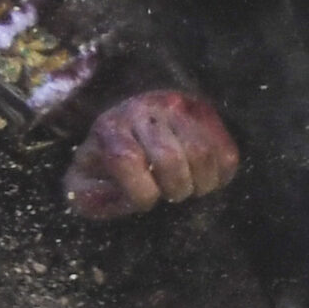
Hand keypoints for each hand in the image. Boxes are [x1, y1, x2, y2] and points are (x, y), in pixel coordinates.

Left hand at [64, 91, 239, 218]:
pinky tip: (207, 178)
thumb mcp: (84, 181)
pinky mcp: (203, 110)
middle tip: (172, 195)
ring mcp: (176, 106)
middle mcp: (142, 110)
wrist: (128, 123)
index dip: (140, 192)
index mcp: (109, 128)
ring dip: (200, 183)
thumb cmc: (107, 164)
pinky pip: (225, 148)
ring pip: (201, 152)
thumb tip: (98, 199)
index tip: (146, 201)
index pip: (126, 159)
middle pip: (169, 158)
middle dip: (174, 190)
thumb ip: (85, 196)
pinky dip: (222, 173)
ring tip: (189, 186)